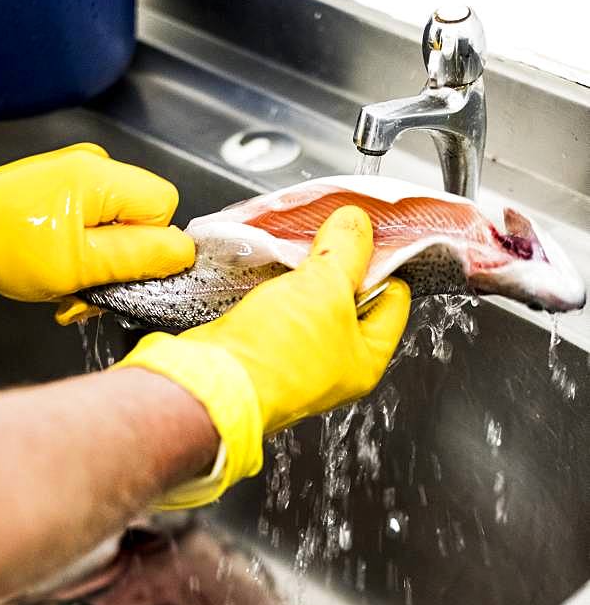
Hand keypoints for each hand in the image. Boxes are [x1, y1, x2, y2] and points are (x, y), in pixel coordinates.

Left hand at [0, 144, 193, 300]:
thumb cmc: (2, 244)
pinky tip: (58, 273)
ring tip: (66, 287)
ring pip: (117, 229)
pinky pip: (92, 227)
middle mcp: (94, 167)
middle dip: (122, 263)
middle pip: (142, 220)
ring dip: (99, 266)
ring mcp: (76, 178)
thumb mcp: (80, 263)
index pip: (166, 207)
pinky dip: (81, 256)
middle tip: (88, 290)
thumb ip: (139, 257)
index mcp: (103, 177)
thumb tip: (185, 253)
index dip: (151, 246)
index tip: (121, 270)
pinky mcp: (60, 191)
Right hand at [115, 205, 410, 506]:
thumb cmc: (276, 354)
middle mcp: (333, 364)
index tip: (366, 234)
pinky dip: (274, 285)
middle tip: (328, 234)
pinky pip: (276, 307)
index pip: (393, 300)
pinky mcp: (260, 347)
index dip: (383, 263)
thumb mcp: (326, 287)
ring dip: (302, 272)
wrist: (211, 381)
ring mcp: (295, 357)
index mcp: (365, 360)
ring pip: (309, 300)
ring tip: (296, 245)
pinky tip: (269, 265)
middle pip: (350, 298)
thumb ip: (348, 249)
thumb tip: (356, 223)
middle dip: (338, 264)